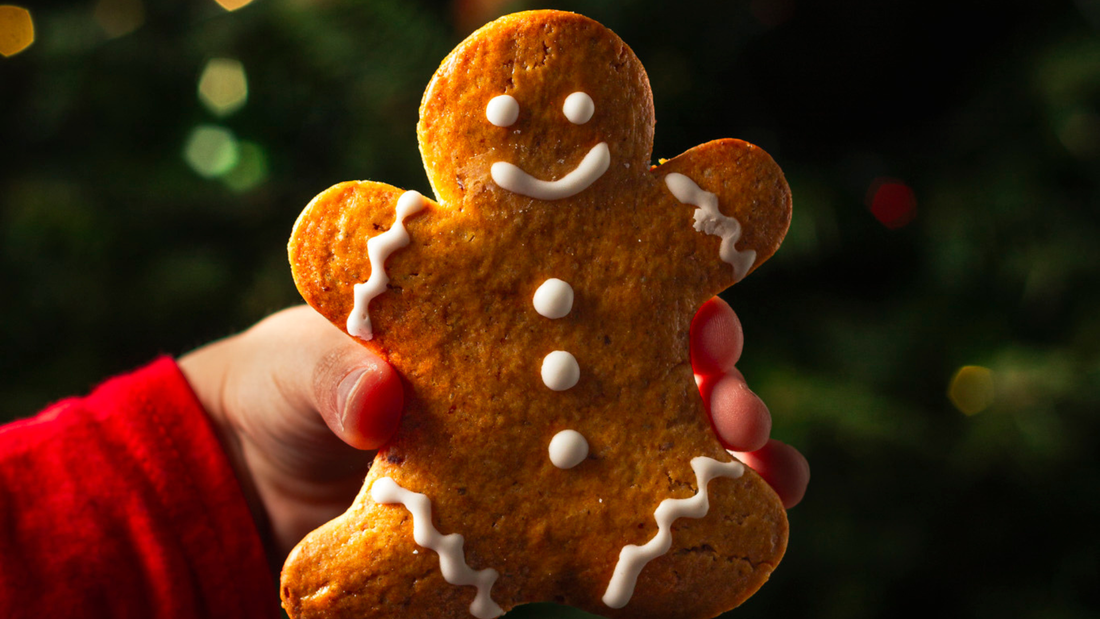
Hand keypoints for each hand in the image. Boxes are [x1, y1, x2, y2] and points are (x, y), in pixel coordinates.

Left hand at [179, 300, 808, 566]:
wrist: (251, 484)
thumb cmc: (283, 387)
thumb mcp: (299, 363)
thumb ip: (336, 372)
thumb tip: (383, 403)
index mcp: (503, 309)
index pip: (607, 286)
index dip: (671, 293)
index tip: (707, 316)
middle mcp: (541, 376)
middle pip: (659, 365)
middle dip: (718, 379)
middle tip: (737, 406)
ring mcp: (546, 451)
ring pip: (659, 444)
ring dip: (724, 454)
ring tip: (766, 472)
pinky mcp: (533, 525)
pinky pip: (616, 531)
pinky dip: (677, 533)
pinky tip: (732, 536)